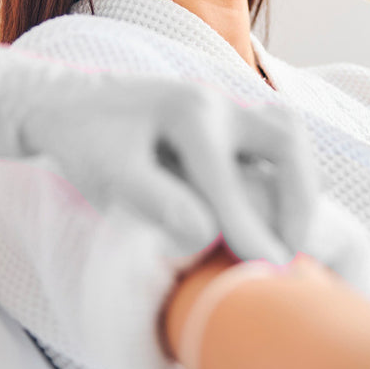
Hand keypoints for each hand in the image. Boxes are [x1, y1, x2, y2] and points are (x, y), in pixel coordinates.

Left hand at [0, 46, 322, 264]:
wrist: (69, 105)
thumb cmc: (86, 143)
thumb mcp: (107, 173)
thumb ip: (154, 200)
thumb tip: (205, 231)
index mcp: (184, 113)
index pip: (225, 177)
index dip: (248, 227)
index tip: (268, 268)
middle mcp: (213, 100)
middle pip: (286, 135)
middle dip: (298, 194)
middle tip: (297, 246)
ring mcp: (224, 103)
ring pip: (288, 130)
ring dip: (301, 181)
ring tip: (295, 231)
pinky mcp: (226, 114)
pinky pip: (276, 135)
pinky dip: (288, 172)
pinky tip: (277, 212)